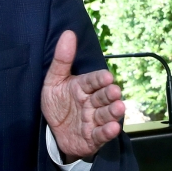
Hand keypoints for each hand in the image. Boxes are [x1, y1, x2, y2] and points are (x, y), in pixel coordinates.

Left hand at [41, 30, 124, 161]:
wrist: (52, 133)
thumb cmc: (57, 104)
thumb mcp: (53, 81)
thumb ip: (62, 59)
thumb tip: (68, 33)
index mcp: (83, 87)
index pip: (93, 80)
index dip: (100, 79)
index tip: (107, 77)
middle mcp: (91, 102)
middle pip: (103, 97)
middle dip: (110, 94)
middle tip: (114, 91)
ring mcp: (94, 120)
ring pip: (106, 114)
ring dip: (113, 111)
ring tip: (118, 107)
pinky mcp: (93, 138)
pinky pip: (101, 134)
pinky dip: (108, 131)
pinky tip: (113, 127)